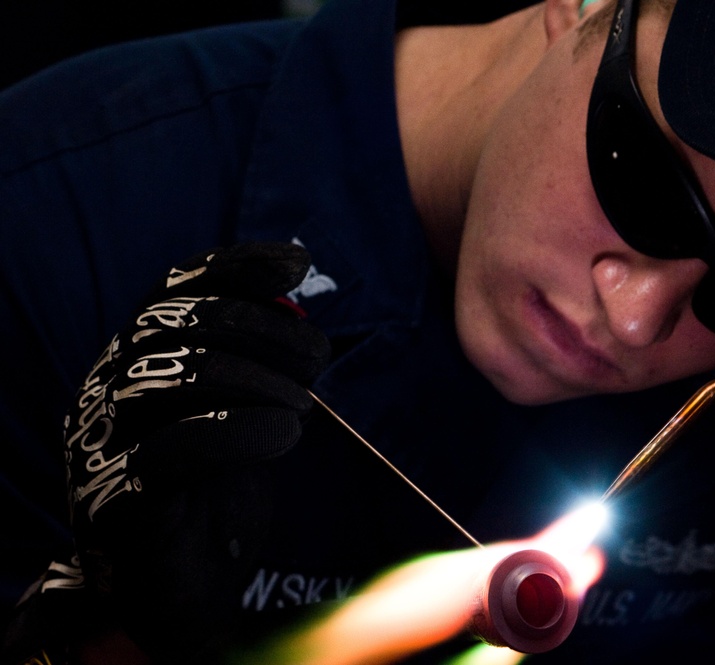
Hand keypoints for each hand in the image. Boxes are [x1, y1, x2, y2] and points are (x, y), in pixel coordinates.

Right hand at [63, 242, 330, 657]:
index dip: (235, 267)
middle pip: (175, 326)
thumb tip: (296, 299)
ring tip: (303, 408)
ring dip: (254, 380)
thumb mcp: (249, 408)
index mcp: (136, 361)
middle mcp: (107, 391)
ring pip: (169, 378)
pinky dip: (236, 432)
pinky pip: (167, 451)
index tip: (297, 265)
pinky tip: (282, 435)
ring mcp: (101, 445)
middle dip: (261, 330)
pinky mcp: (112, 503)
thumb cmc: (223, 489)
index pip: (173, 291)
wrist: (196, 587)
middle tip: (316, 363)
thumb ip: (263, 356)